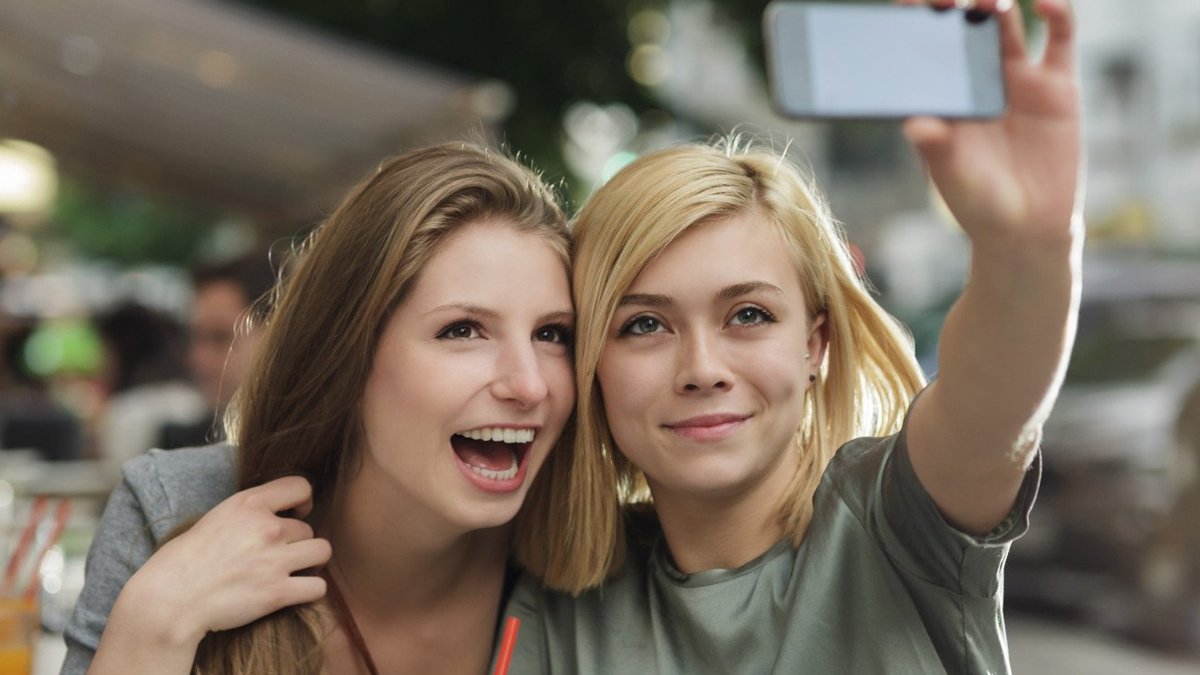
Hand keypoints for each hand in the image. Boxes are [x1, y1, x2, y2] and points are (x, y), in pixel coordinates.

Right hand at [117, 475, 331, 647]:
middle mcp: (267, 528)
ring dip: (310, 563)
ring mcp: (275, 560)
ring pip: (322, 552)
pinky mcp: (277, 592)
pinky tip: (295, 592)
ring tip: (292, 571)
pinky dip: (310, 591)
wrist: (169, 600)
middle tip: (277, 556)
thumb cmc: (185, 561)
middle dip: (296, 542)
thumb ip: (249, 511)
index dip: (303, 501)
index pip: (301, 486)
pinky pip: (317, 587)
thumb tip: (277, 511)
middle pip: (308, 528)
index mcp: (249, 504)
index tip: (295, 513)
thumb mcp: (216, 518)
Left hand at [901, 0, 1080, 245]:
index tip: (907, 2)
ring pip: (1006, 25)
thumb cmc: (979, 204)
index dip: (918, 22)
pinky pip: (1059, 38)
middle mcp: (977, 81)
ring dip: (995, 3)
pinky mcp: (1057, 86)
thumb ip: (936, 149)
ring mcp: (1017, 80)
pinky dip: (1055, 12)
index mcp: (944, 97)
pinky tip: (1041, 1)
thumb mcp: (953, 178)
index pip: (927, 49)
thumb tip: (914, 123)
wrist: (1028, 229)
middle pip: (965, 27)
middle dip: (955, 4)